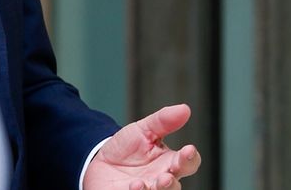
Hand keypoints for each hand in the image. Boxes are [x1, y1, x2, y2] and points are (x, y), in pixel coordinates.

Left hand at [83, 104, 201, 189]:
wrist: (100, 162)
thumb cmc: (127, 149)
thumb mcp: (143, 130)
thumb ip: (163, 121)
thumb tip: (184, 109)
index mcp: (169, 163)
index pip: (188, 162)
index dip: (190, 158)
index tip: (188, 150)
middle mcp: (161, 180)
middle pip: (174, 186)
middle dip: (171, 183)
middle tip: (166, 176)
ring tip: (145, 183)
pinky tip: (132, 186)